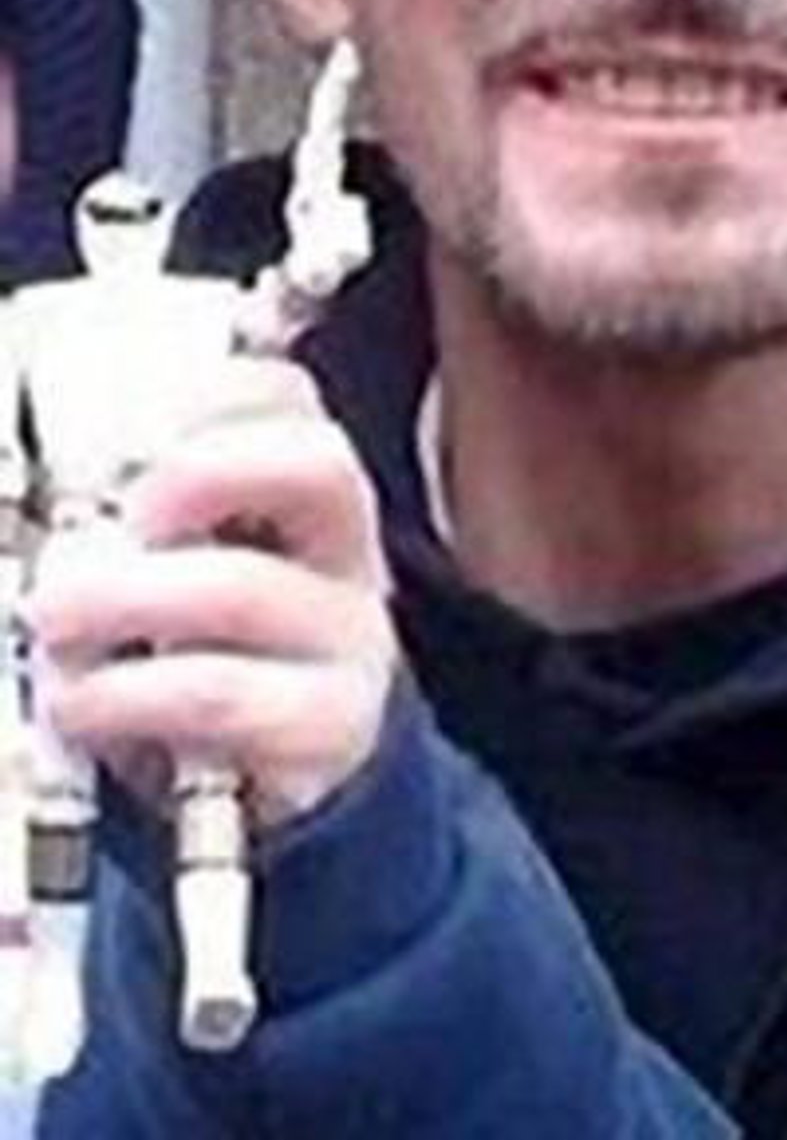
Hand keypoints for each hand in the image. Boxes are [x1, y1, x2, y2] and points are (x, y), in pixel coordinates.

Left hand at [28, 353, 396, 827]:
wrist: (274, 780)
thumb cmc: (209, 655)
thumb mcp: (189, 569)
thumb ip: (147, 518)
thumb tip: (65, 500)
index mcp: (309, 493)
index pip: (292, 400)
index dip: (212, 393)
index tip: (130, 422)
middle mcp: (347, 551)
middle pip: (318, 466)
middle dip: (203, 470)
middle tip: (118, 509)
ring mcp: (348, 639)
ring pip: (245, 587)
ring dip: (122, 595)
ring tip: (51, 614)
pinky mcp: (324, 727)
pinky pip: (220, 695)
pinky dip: (128, 694)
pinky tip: (77, 702)